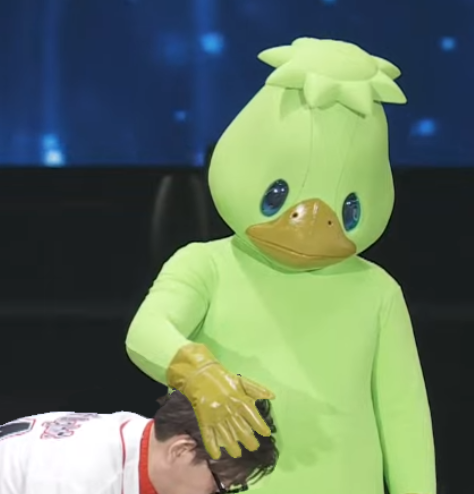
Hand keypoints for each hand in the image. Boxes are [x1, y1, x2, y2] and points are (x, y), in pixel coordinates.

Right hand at [167, 343, 274, 458]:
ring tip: (238, 454)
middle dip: (249, 441)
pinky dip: (212, 446)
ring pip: (226, 436)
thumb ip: (257, 390)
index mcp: (240, 401)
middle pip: (241, 430)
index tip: (266, 434)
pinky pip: (208, 435)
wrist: (201, 375)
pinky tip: (216, 455)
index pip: (253, 417)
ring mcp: (216, 417)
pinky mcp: (204, 420)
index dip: (260, 426)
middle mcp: (230, 411)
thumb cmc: (224, 379)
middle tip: (254, 447)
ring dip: (232, 447)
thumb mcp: (242, 381)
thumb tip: (273, 396)